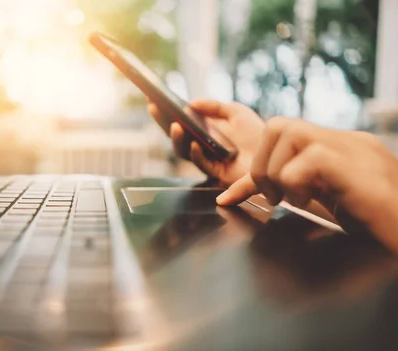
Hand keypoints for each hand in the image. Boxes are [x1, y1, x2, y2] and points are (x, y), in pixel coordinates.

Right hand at [148, 100, 263, 185]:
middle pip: (176, 135)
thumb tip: (191, 104)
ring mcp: (207, 159)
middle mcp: (201, 145)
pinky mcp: (215, 172)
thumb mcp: (236, 112)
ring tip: (176, 126)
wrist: (274, 152)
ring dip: (177, 139)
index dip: (166, 112)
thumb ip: (214, 106)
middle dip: (163, 122)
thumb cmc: (257, 133)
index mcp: (204, 131)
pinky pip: (201, 163)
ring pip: (183, 151)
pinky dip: (196, 153)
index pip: (179, 121)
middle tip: (155, 109)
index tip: (154, 100)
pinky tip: (196, 143)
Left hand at [217, 117, 397, 251]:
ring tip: (293, 199)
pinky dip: (295, 181)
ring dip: (276, 172)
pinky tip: (308, 200)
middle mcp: (345, 140)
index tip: (233, 196)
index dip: (254, 163)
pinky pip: (309, 158)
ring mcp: (353, 148)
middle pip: (279, 125)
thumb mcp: (324, 200)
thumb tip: (237, 193)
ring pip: (288, 132)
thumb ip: (291, 187)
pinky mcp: (357, 165)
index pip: (283, 135)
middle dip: (261, 164)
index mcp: (337, 146)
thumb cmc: (373, 221)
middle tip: (274, 196)